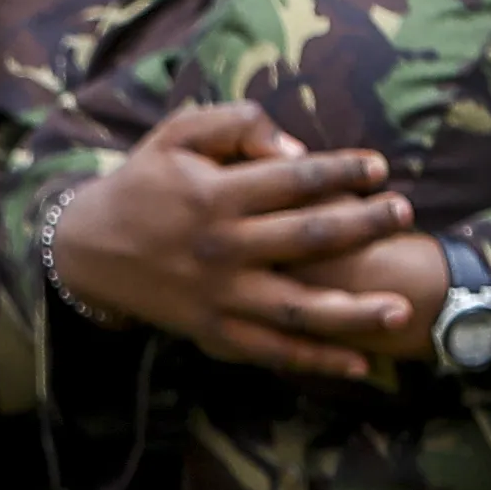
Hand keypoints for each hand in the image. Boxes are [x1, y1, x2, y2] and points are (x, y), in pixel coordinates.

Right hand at [40, 104, 424, 378]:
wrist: (87, 248)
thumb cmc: (143, 183)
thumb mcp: (176, 134)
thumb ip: (236, 125)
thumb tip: (296, 150)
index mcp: (216, 194)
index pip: (296, 178)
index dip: (344, 171)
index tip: (380, 169)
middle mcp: (223, 246)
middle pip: (312, 237)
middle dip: (367, 225)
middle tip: (404, 215)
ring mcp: (220, 295)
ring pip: (301, 308)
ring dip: (357, 312)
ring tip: (402, 309)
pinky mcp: (213, 331)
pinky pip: (274, 351)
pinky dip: (317, 361)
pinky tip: (361, 364)